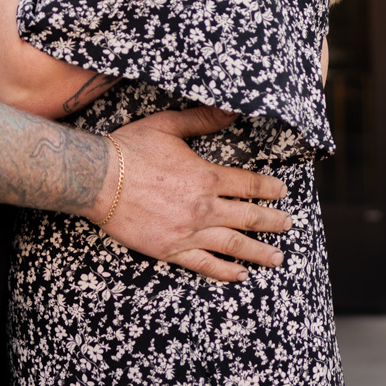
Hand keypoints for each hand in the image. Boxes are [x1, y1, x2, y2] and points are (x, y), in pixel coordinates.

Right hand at [96, 106, 291, 282]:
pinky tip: (240, 274)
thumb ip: (202, 119)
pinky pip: (205, 265)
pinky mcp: (171, 249)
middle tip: (288, 224)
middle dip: (273, 222)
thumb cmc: (130, 149)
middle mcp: (204, 207)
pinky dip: (226, 271)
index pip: (249, 185)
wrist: (97, 179)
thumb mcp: (168, 126)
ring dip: (260, 252)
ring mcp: (188, 232)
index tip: (282, 192)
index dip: (270, 189)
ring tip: (277, 257)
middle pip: (249, 217)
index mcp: (206, 176)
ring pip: (234, 246)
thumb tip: (232, 110)